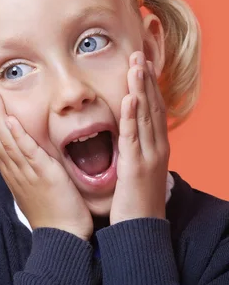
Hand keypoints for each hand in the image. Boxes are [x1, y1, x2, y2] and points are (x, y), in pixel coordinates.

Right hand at [0, 82, 93, 240]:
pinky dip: (16, 135)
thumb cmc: (52, 213)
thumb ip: (28, 167)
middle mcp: (13, 170)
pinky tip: (8, 119)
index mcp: (11, 171)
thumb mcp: (34, 186)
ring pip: (3, 140)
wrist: (62, 238)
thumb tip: (25, 153)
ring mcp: (25, 172)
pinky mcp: (42, 175)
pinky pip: (25, 152)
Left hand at [109, 51, 169, 226]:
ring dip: (141, 88)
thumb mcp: (139, 172)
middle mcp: (157, 148)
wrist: (141, 231)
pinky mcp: (136, 166)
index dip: (149, 86)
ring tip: (136, 65)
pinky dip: (133, 115)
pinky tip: (131, 97)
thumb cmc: (136, 203)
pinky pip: (133, 135)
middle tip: (139, 53)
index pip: (155, 110)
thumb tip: (129, 137)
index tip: (143, 64)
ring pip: (146, 116)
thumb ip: (135, 152)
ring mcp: (148, 156)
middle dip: (145, 79)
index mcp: (157, 148)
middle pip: (153, 106)